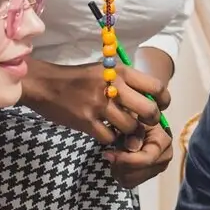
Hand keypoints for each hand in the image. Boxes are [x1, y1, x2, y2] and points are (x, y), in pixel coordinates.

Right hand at [20, 60, 172, 187]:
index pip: (156, 86)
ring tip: (121, 129)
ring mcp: (100, 106)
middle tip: (143, 123)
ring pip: (131, 128)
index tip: (161, 106)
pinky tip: (105, 132)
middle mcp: (113, 87)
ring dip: (129, 133)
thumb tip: (150, 99)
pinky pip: (110, 137)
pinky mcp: (87, 122)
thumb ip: (126, 83)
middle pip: (149, 111)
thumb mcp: (105, 71)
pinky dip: (110, 139)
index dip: (164, 100)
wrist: (45, 85)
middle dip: (150, 121)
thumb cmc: (78, 78)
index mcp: (120, 71)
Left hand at [105, 125, 172, 189]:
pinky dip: (120, 175)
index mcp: (163, 142)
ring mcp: (157, 169)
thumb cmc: (136, 120)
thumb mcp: (133, 119)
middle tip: (110, 153)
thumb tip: (132, 147)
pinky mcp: (148, 176)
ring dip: (118, 170)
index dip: (126, 159)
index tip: (107, 153)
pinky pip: (129, 184)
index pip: (146, 159)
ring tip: (115, 156)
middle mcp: (164, 158)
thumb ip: (133, 131)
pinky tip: (119, 163)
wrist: (140, 125)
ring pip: (131, 180)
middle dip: (120, 164)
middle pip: (137, 173)